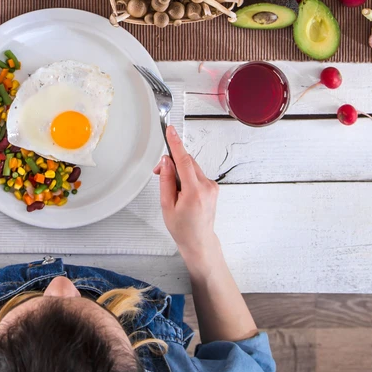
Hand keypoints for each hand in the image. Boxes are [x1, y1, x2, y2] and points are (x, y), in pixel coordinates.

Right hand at [155, 125, 219, 260]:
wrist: (199, 241)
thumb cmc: (183, 228)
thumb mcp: (166, 205)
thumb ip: (166, 180)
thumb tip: (166, 162)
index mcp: (194, 192)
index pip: (184, 161)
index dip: (176, 144)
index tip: (171, 131)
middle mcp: (206, 187)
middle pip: (187, 162)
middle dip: (172, 163)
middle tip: (158, 172)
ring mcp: (212, 187)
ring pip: (192, 167)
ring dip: (179, 170)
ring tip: (172, 188)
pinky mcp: (213, 187)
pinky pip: (197, 174)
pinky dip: (187, 176)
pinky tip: (182, 191)